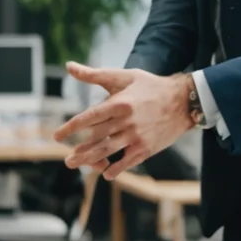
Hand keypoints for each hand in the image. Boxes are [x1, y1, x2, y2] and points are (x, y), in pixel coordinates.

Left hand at [57, 64, 193, 179]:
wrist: (184, 101)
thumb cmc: (150, 86)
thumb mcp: (123, 76)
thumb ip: (95, 74)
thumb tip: (70, 66)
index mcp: (119, 103)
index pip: (89, 117)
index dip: (71, 127)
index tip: (57, 136)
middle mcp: (126, 121)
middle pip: (96, 138)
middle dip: (80, 150)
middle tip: (67, 159)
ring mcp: (137, 136)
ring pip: (108, 151)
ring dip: (90, 160)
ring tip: (76, 164)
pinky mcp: (147, 147)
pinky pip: (128, 162)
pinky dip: (116, 169)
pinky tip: (106, 174)